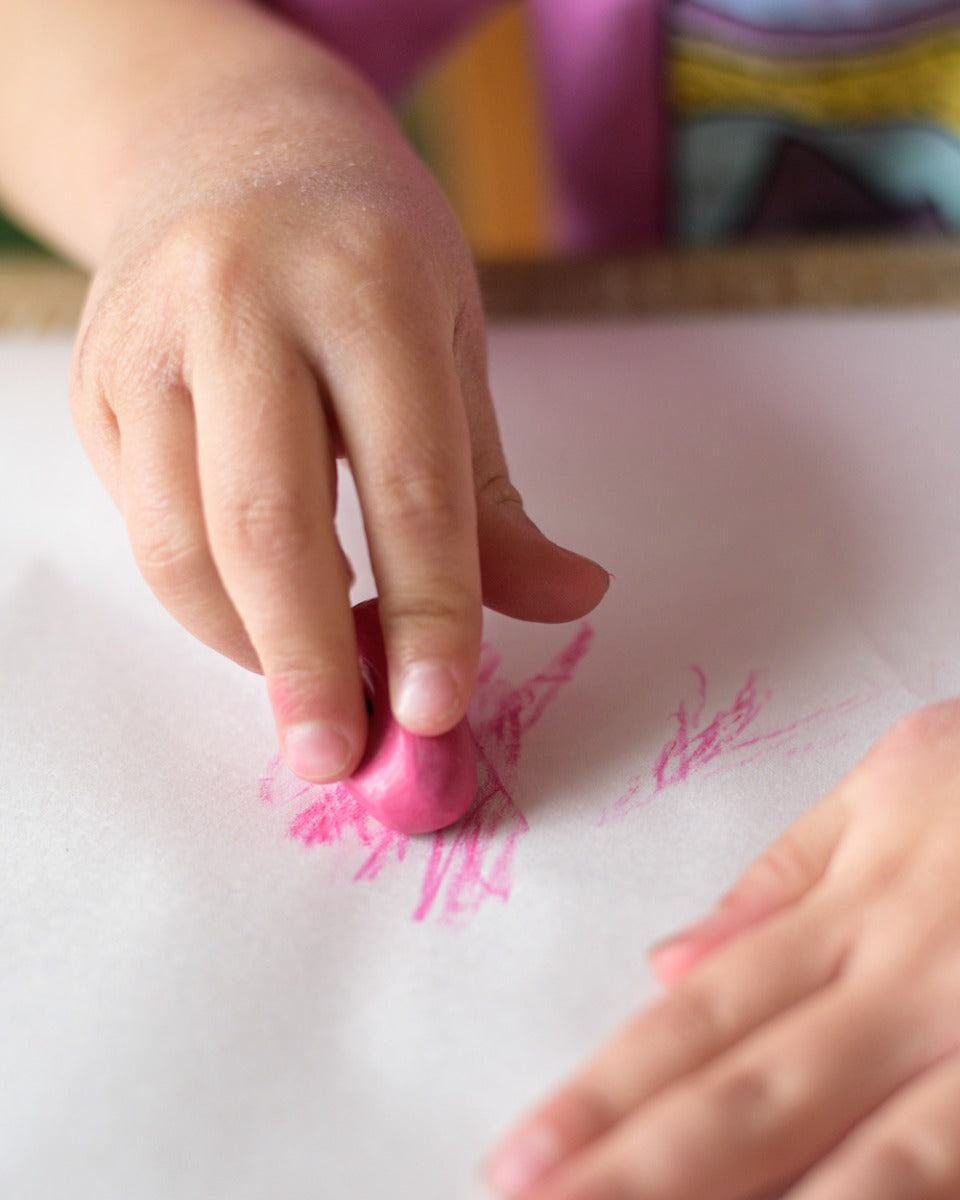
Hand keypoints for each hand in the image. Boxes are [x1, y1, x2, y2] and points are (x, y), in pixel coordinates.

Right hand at [68, 36, 606, 783]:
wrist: (223, 141)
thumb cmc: (364, 250)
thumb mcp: (455, 342)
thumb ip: (495, 494)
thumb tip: (572, 601)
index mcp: (367, 287)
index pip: (410, 484)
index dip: (430, 612)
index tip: (438, 713)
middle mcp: (244, 304)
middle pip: (270, 524)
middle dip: (308, 662)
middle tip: (337, 758)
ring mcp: (150, 341)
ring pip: (182, 541)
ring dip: (248, 642)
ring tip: (309, 680)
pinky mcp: (97, 382)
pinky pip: (143, 526)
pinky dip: (204, 598)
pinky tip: (259, 608)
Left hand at [487, 700, 959, 1198]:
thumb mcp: (898, 781)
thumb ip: (785, 873)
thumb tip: (671, 960)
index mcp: (853, 911)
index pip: (700, 1020)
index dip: (607, 1093)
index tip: (523, 1154)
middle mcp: (907, 985)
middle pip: (752, 1094)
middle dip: (639, 1170)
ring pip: (863, 1154)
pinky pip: (954, 1161)